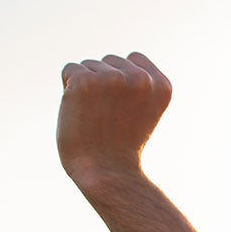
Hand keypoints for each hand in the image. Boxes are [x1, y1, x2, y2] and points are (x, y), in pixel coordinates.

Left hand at [58, 52, 171, 187]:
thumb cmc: (122, 147)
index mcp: (162, 86)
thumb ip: (137, 87)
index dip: (122, 81)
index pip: (134, 59)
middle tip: (107, 116)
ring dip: (85, 87)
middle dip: (102, 83)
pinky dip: (68, 89)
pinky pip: (70, 70)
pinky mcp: (86, 81)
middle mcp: (141, 79)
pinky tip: (79, 111)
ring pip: (89, 65)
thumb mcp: (143, 112)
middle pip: (110, 61)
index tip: (123, 107)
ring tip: (94, 116)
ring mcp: (113, 78)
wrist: (107, 172)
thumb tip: (114, 67)